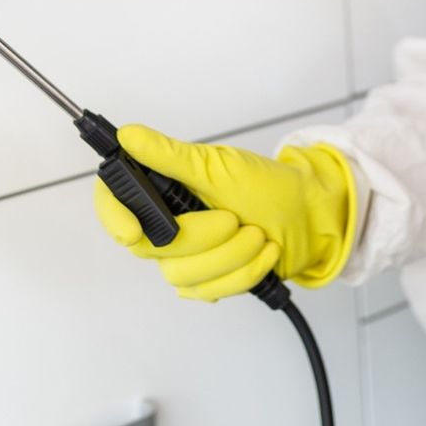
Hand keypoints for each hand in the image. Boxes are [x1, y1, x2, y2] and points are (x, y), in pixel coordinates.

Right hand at [92, 125, 358, 300]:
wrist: (309, 215)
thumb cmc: (266, 185)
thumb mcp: (217, 164)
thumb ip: (169, 156)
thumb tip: (128, 135)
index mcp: (162, 190)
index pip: (115, 204)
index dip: (115, 217)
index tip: (133, 231)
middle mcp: (167, 225)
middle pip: (152, 249)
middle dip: (200, 238)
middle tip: (235, 219)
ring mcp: (188, 257)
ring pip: (182, 275)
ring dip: (229, 256)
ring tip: (257, 235)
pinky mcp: (210, 281)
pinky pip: (211, 290)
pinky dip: (243, 272)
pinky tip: (264, 253)